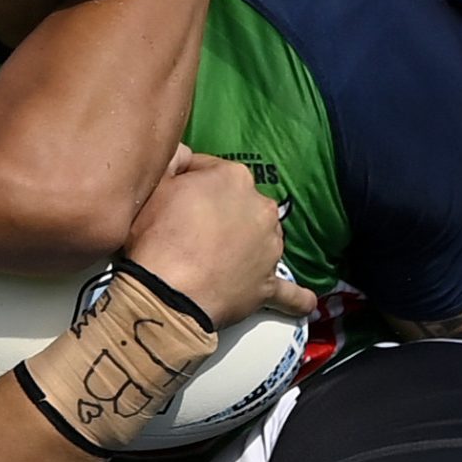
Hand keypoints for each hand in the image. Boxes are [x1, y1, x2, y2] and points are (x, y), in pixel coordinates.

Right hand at [125, 149, 319, 329]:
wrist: (167, 291)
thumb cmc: (157, 236)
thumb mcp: (155, 184)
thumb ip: (174, 161)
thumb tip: (183, 156)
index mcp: (234, 177)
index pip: (211, 171)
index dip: (188, 184)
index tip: (173, 199)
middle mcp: (261, 208)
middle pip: (240, 205)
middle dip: (221, 214)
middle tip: (190, 232)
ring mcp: (269, 248)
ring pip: (262, 240)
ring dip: (248, 246)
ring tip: (219, 262)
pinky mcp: (268, 285)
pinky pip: (289, 293)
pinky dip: (296, 299)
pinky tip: (306, 305)